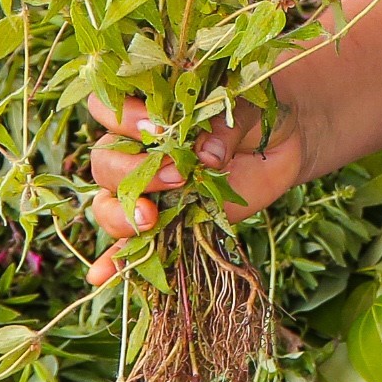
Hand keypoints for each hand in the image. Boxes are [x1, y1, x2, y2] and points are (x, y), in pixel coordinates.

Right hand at [83, 94, 309, 284]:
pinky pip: (129, 244)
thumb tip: (207, 156)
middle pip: (105, 163)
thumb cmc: (254, 112)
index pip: (106, 108)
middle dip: (131, 172)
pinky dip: (115, 260)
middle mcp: (136, 149)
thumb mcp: (245, 106)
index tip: (158, 130)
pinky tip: (102, 275)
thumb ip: (223, 124)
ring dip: (120, 215)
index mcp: (146, 111)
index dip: (123, 119)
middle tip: (176, 176)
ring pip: (109, 203)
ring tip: (151, 219)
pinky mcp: (165, 219)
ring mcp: (147, 188)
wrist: (279, 142)